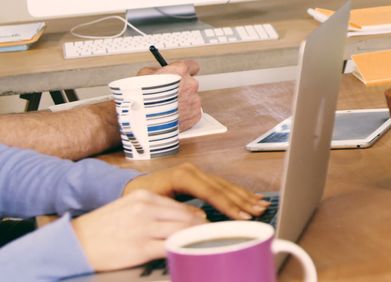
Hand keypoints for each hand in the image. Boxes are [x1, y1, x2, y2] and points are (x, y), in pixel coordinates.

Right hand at [71, 190, 204, 271]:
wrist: (73, 243)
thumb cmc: (101, 228)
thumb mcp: (127, 208)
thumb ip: (154, 210)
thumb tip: (184, 217)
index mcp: (143, 197)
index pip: (181, 206)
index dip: (197, 217)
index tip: (206, 226)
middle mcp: (145, 209)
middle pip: (186, 217)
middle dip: (201, 228)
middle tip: (213, 236)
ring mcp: (143, 228)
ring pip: (182, 230)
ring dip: (195, 238)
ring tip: (204, 244)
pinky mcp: (140, 247)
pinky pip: (170, 247)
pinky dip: (182, 249)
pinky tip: (187, 253)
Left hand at [124, 162, 268, 220]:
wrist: (128, 190)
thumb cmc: (138, 200)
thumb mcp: (155, 207)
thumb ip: (179, 211)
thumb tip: (202, 219)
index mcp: (182, 176)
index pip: (212, 192)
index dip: (228, 205)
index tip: (242, 216)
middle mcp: (192, 171)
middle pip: (223, 187)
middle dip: (243, 201)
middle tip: (259, 211)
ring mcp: (197, 173)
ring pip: (226, 185)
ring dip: (245, 197)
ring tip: (261, 205)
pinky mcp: (199, 178)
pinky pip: (222, 185)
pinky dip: (238, 193)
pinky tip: (250, 198)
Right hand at [137, 60, 201, 130]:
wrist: (141, 119)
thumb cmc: (140, 97)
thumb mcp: (144, 74)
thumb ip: (158, 71)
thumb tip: (161, 71)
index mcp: (180, 71)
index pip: (193, 66)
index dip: (185, 71)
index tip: (181, 75)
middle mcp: (191, 84)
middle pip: (191, 84)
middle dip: (182, 89)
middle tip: (169, 95)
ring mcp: (195, 100)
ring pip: (191, 99)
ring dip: (183, 102)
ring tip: (167, 108)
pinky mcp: (195, 114)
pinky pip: (192, 112)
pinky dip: (184, 115)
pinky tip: (171, 116)